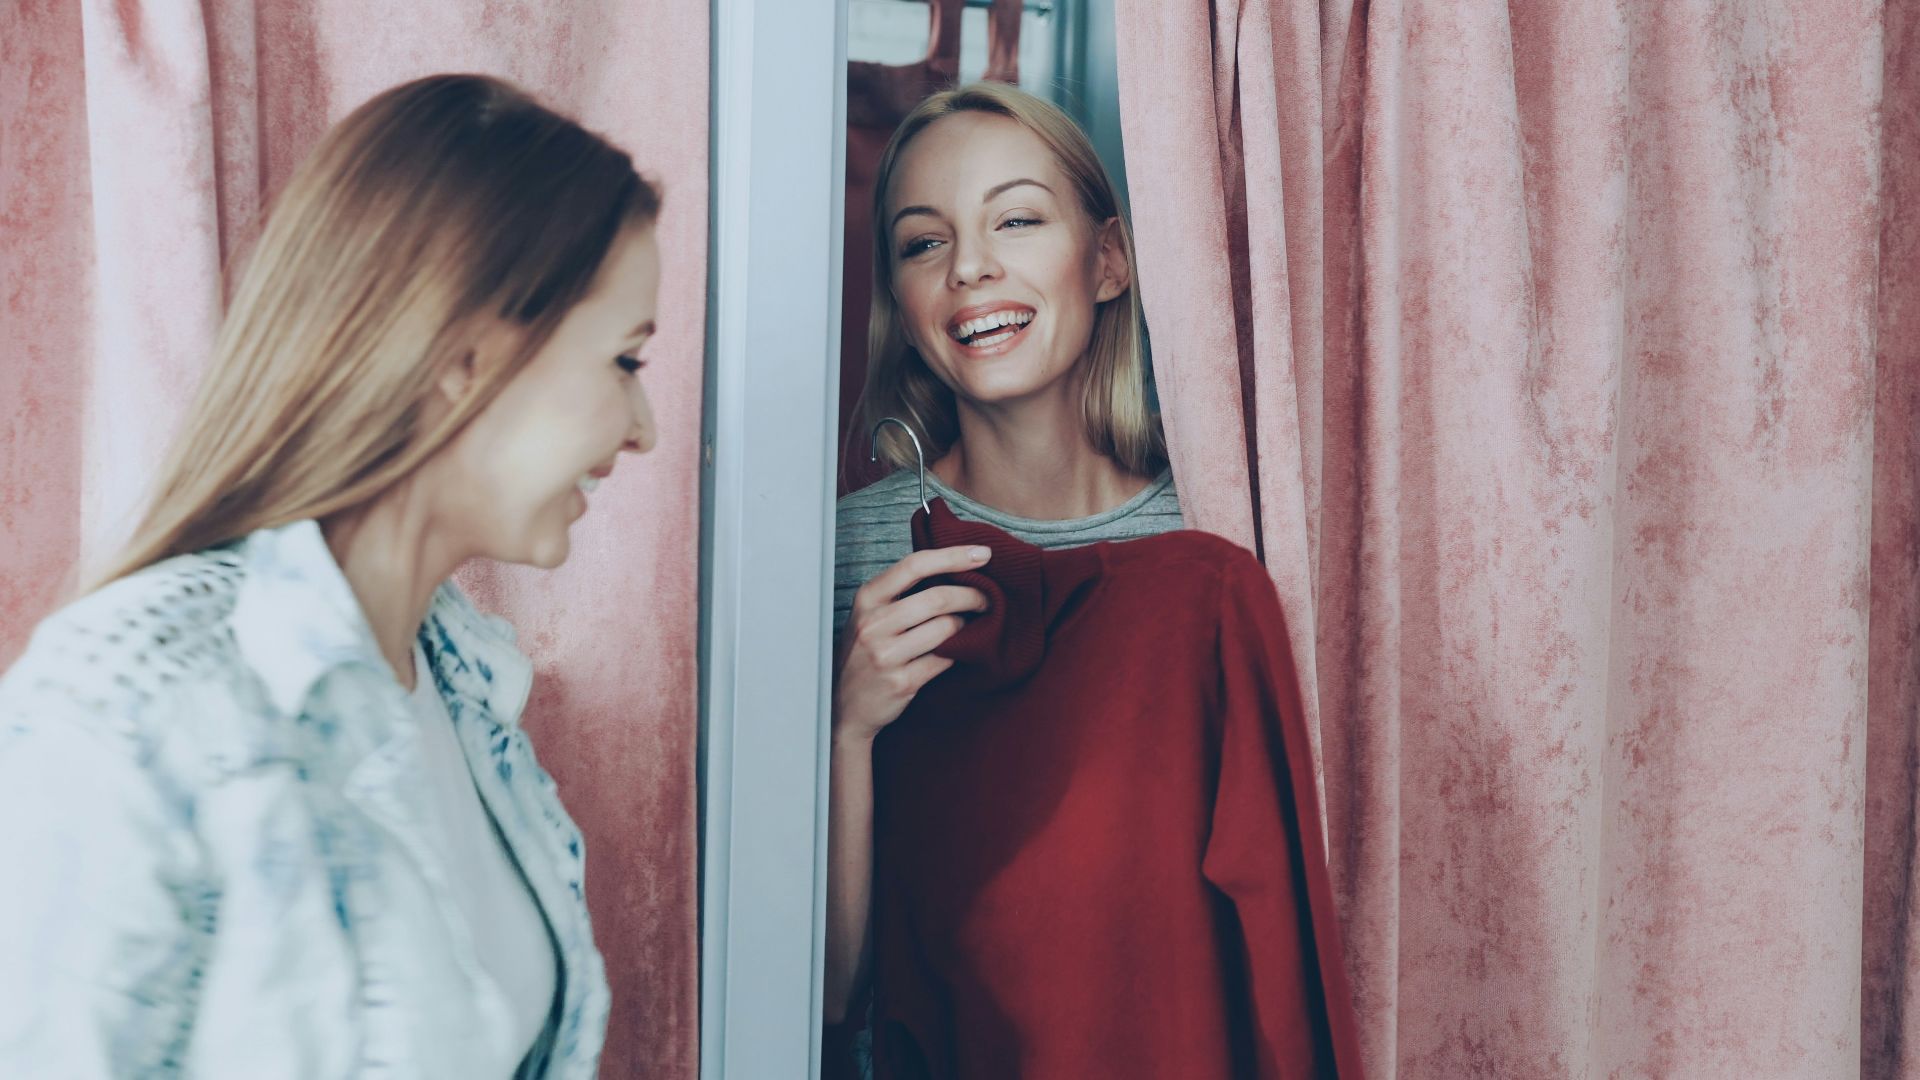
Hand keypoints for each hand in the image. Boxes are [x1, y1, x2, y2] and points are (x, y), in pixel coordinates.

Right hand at [834, 544, 990, 741]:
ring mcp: (886, 655)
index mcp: (867, 599)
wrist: (844, 707)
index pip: (914, 565)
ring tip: (971, 625)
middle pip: (937, 598)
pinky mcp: (901, 682)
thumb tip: (951, 569)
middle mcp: (874, 624)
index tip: (982, 554)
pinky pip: (945, 660)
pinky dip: (958, 653)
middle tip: (986, 599)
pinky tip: (959, 651)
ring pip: (946, 629)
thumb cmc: (863, 654)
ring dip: (967, 626)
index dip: (953, 556)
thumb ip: (899, 593)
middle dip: (971, 596)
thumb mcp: (869, 616)